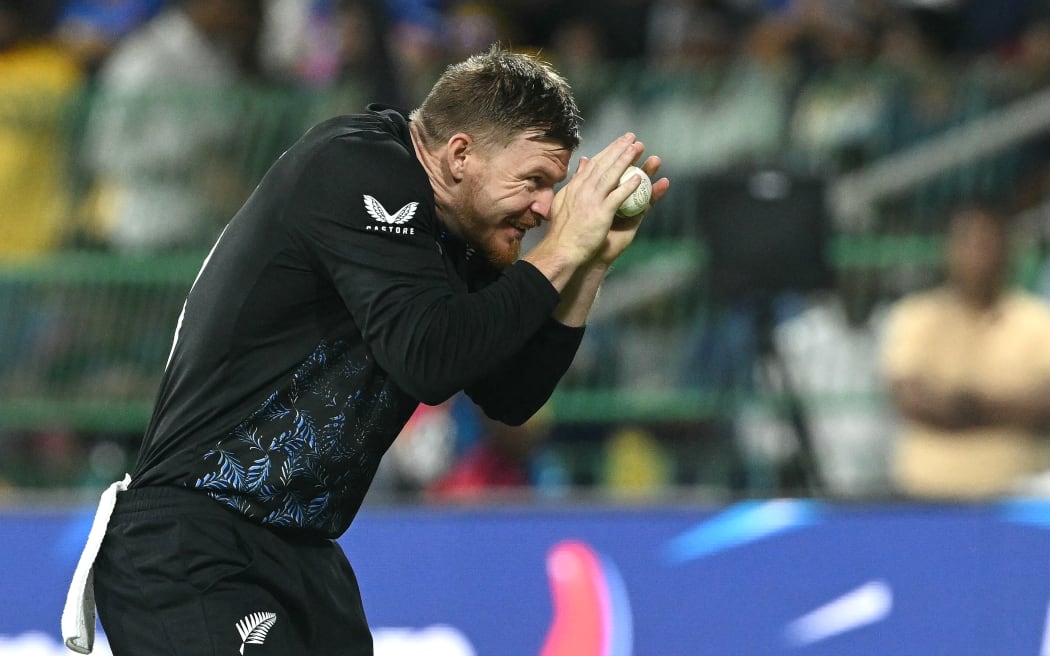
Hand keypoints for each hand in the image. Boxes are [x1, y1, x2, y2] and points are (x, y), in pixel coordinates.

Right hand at [543, 133, 646, 266]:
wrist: (561, 250)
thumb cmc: (562, 231)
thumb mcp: (563, 200)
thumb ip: (575, 182)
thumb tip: (582, 163)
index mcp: (575, 187)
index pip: (593, 164)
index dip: (607, 151)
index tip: (618, 142)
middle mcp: (583, 190)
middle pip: (604, 164)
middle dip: (618, 149)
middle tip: (632, 137)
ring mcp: (592, 201)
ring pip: (611, 175)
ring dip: (626, 160)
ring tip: (638, 148)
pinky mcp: (601, 213)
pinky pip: (617, 197)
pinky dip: (628, 187)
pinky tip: (640, 178)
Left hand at [588, 154, 669, 266]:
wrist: (581, 253)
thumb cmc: (578, 229)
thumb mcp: (579, 200)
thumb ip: (584, 181)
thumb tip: (584, 160)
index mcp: (601, 191)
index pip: (611, 170)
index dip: (616, 155)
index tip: (624, 140)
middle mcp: (615, 198)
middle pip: (627, 175)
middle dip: (635, 160)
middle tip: (641, 145)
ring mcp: (626, 209)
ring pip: (640, 187)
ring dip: (649, 173)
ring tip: (656, 160)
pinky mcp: (634, 221)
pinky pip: (647, 205)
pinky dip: (655, 194)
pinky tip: (664, 183)